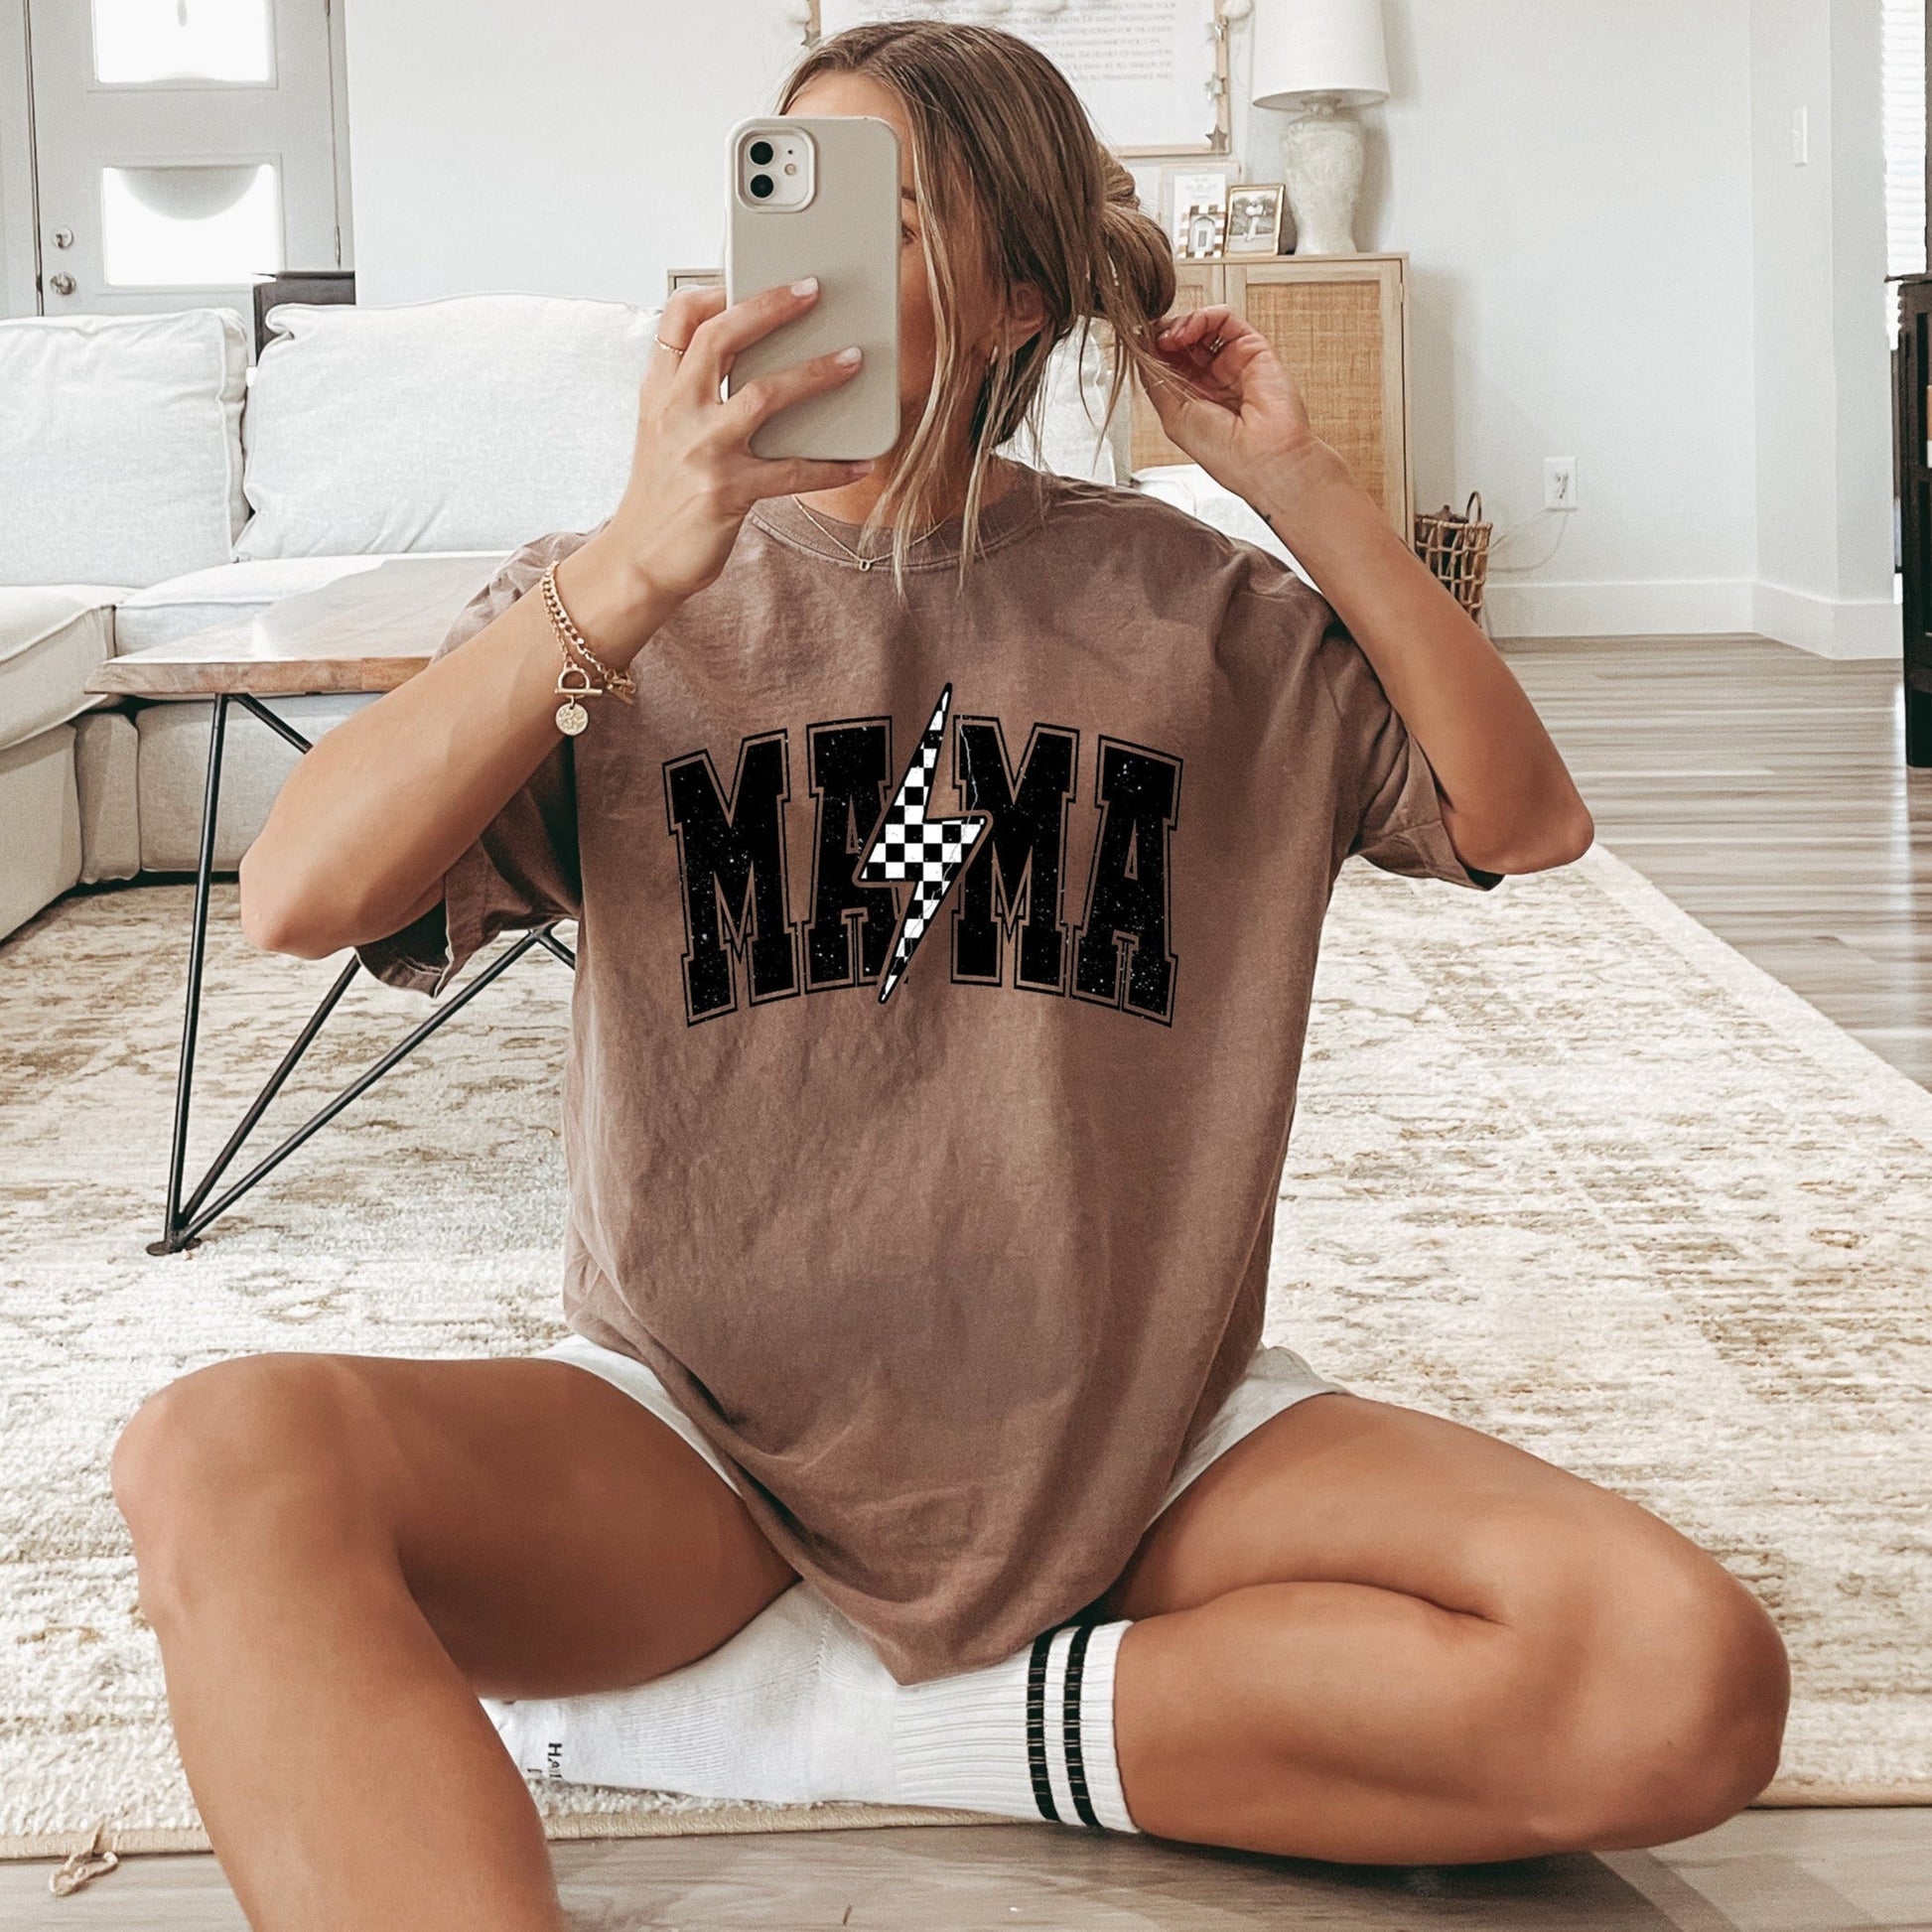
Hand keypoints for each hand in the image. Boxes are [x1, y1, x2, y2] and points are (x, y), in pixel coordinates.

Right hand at [586, 281, 874, 620]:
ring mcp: (701, 451)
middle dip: (771, 307)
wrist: (638, 559)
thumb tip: (756, 360)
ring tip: (854, 360)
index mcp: (660, 391)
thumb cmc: (661, 495)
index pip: (678, 319)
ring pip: (764, 394)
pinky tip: (859, 462)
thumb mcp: (663, 431)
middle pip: (722, 338)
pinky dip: (831, 467)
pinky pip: (791, 472)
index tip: (749, 272)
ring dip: (815, 373)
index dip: (715, 289)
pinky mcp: (726, 492)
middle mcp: (676, 412)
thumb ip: (696, 392)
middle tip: (814, 290)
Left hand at [1143, 305, 1343, 516]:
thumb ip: (1157, 381)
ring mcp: (1234, 362)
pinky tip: (1188, 330)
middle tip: (1150, 337)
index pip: (1170, 362)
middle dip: (1164, 334)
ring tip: (1170, 337)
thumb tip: (1141, 353)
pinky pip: (1226, 318)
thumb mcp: (1173, 416)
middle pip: (1184, 341)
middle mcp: (1215, 379)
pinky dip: (1203, 316)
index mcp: (1195, 399)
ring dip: (1181, 325)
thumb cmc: (1224, 452)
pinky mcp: (1253, 347)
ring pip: (1203, 326)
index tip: (1137, 345)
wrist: (1263, 457)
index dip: (1153, 349)